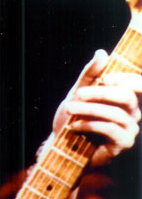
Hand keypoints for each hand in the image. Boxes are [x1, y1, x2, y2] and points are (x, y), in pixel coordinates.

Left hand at [53, 49, 141, 166]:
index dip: (127, 79)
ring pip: (115, 113)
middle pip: (126, 96)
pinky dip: (90, 125)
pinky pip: (110, 129)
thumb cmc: (74, 118)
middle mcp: (133, 112)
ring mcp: (130, 129)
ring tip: (69, 109)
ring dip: (88, 109)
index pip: (138, 84)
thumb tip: (102, 53)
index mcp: (126, 99)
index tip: (105, 78)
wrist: (63, 145)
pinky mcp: (123, 143)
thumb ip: (90, 75)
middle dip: (99, 93)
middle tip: (78, 94)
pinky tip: (74, 126)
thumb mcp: (79, 93)